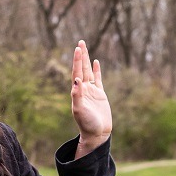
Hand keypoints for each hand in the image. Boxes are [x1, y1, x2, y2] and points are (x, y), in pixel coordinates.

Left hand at [70, 40, 110, 157]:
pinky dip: (97, 70)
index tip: (77, 49)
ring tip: (85, 48)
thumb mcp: (79, 110)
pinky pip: (98, 79)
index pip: (76, 72)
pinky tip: (96, 62)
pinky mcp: (100, 94)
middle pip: (81, 68)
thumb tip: (76, 80)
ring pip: (89, 71)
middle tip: (80, 42)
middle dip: (81, 56)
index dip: (77, 60)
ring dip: (87, 60)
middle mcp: (83, 89)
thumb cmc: (86, 123)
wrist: (97, 133)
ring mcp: (92, 91)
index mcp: (77, 91)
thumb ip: (77, 95)